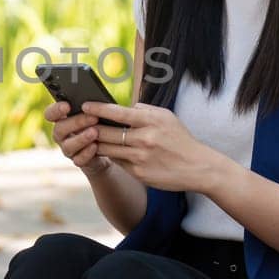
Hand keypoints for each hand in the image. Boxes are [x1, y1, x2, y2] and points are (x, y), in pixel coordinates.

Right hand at [45, 100, 111, 175]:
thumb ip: (90, 107)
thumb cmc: (101, 124)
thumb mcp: (95, 113)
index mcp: (62, 119)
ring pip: (68, 146)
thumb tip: (94, 100)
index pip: (50, 114)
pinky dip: (86, 153)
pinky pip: (78, 160)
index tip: (67, 105)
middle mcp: (61, 135)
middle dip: (76, 122)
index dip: (55, 110)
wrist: (110, 147)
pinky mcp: (78, 161)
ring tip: (95, 132)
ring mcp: (68, 149)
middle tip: (93, 117)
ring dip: (81, 138)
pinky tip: (95, 146)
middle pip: (59, 129)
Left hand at [79, 101, 225, 192]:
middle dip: (91, 127)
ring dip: (95, 143)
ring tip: (88, 137)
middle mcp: (144, 139)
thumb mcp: (166, 117)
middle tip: (80, 123)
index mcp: (150, 121)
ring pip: (107, 148)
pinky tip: (106, 150)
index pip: (117, 112)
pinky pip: (117, 161)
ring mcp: (140, 157)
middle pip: (106, 132)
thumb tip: (123, 107)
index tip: (85, 106)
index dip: (98, 108)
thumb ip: (143, 110)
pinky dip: (110, 155)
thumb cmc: (179, 139)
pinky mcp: (138, 172)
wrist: (197, 167)